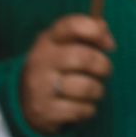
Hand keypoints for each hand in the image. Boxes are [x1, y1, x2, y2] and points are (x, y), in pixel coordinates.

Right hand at [20, 13, 114, 133]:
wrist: (26, 102)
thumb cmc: (58, 68)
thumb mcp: (66, 46)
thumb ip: (88, 34)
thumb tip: (105, 32)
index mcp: (48, 40)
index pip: (72, 26)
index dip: (96, 32)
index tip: (109, 45)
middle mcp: (40, 60)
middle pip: (84, 58)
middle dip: (103, 66)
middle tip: (105, 71)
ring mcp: (40, 86)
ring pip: (86, 87)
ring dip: (97, 91)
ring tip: (93, 91)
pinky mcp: (43, 110)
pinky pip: (80, 109)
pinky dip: (88, 109)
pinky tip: (81, 106)